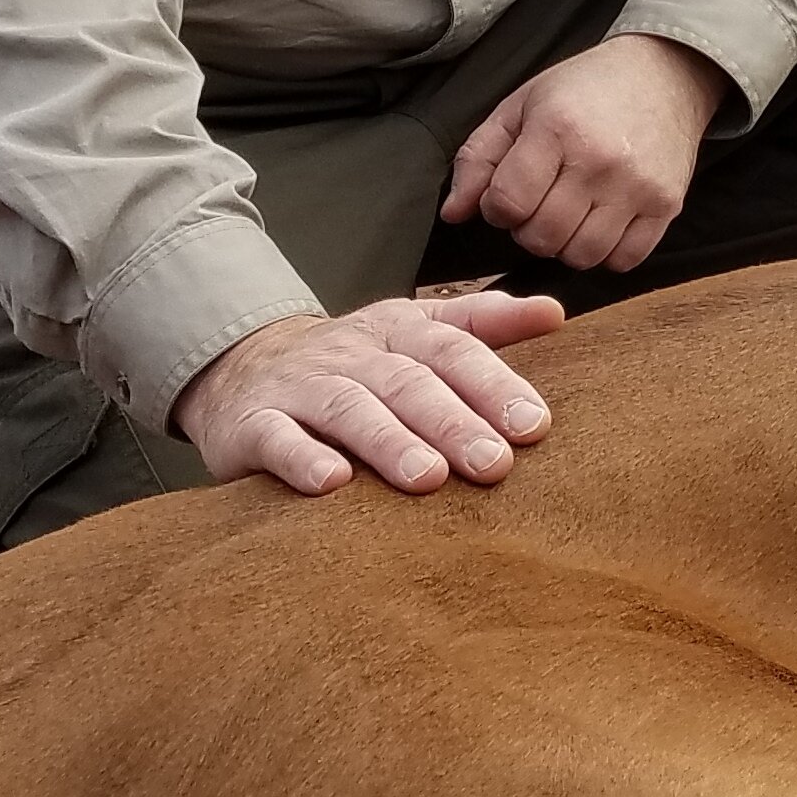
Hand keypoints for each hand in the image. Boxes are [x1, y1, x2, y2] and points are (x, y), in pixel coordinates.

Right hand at [173, 289, 565, 494]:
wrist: (240, 369)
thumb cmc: (351, 361)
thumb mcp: (413, 330)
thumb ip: (482, 323)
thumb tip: (555, 313)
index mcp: (397, 330)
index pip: (453, 350)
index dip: (493, 385)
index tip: (533, 425)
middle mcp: (351, 354)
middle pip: (407, 383)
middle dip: (452, 422)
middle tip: (493, 464)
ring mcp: (300, 387)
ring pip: (348, 408)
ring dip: (389, 442)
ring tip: (427, 478)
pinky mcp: (252, 424)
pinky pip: (277, 438)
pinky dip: (302, 458)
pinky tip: (332, 483)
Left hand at [440, 33, 727, 275]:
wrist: (664, 74)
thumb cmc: (585, 89)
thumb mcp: (521, 106)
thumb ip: (479, 158)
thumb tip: (453, 214)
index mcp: (556, 129)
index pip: (508, 203)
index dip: (497, 208)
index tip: (508, 193)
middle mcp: (599, 161)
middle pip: (542, 236)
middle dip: (528, 228)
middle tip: (539, 203)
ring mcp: (638, 186)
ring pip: (581, 256)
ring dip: (565, 244)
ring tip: (569, 214)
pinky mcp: (667, 205)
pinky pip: (625, 260)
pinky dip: (606, 253)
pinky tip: (601, 223)